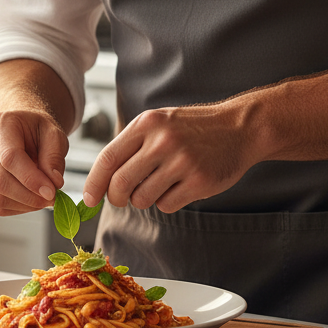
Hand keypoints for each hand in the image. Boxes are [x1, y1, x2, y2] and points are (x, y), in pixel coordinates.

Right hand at [0, 110, 68, 215]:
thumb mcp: (54, 134)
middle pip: (0, 181)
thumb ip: (54, 157)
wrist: (21, 128)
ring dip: (25, 204)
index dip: (31, 179)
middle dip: (29, 196)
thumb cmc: (37, 130)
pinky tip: (31, 199)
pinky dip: (17, 208)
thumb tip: (54, 183)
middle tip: (52, 198)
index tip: (51, 192)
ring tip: (43, 197)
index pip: (10, 157)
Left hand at [81, 103, 258, 213]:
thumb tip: (102, 180)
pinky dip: (168, 202)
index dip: (94, 182)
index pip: (108, 158)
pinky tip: (180, 186)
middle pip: (121, 184)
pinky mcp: (199, 181)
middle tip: (123, 197)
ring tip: (161, 183)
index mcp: (147, 123)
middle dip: (117, 197)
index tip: (89, 198)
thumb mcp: (160, 122)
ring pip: (142, 199)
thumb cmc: (193, 128)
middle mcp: (162, 140)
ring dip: (145, 199)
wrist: (239, 127)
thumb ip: (132, 145)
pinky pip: (167, 206)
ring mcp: (182, 161)